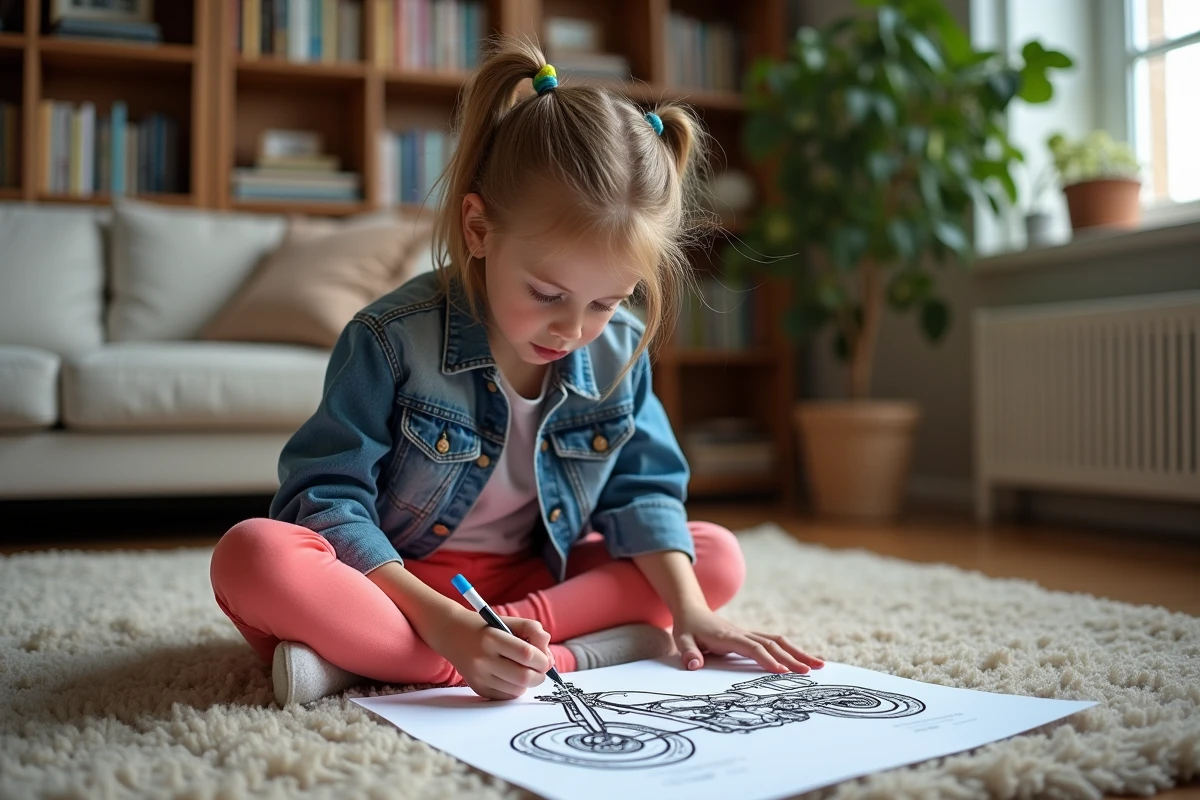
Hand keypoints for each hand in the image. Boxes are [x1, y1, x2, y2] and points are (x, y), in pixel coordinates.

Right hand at [427, 610, 554, 699]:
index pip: (527, 654)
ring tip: (524, 669)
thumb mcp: (509, 621)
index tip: (545, 658)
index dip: (543, 658)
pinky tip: (511, 676)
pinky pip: (506, 696)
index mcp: (492, 638)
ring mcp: (479, 676)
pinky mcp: (478, 688)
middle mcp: (483, 659)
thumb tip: (549, 658)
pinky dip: (515, 688)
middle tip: (540, 668)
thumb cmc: (486, 626)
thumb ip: (534, 631)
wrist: (452, 634)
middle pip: (524, 677)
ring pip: (517, 690)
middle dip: (540, 675)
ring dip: (528, 682)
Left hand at [672, 605, 823, 673]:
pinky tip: (805, 660)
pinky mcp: (752, 636)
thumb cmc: (688, 627)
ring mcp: (750, 633)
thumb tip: (694, 665)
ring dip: (799, 653)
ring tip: (820, 665)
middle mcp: (743, 633)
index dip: (767, 659)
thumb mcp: (681, 639)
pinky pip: (776, 642)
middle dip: (793, 658)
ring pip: (779, 641)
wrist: (693, 610)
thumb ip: (687, 652)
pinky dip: (792, 650)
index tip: (782, 672)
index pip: (752, 648)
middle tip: (811, 672)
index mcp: (728, 636)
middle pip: (772, 644)